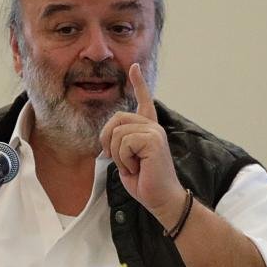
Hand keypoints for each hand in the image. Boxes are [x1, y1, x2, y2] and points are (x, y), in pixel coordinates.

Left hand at [100, 63, 185, 222]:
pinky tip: (137, 168)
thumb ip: (119, 144)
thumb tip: (106, 142)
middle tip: (116, 159)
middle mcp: (153, 127)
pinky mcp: (154, 140)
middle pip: (116, 119)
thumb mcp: (126, 160)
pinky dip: (123, 160)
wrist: (160, 199)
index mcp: (148, 129)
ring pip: (117, 133)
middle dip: (107, 140)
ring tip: (133, 166)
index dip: (138, 83)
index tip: (135, 67)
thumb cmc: (144, 183)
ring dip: (118, 156)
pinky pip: (124, 143)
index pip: (144, 100)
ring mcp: (154, 132)